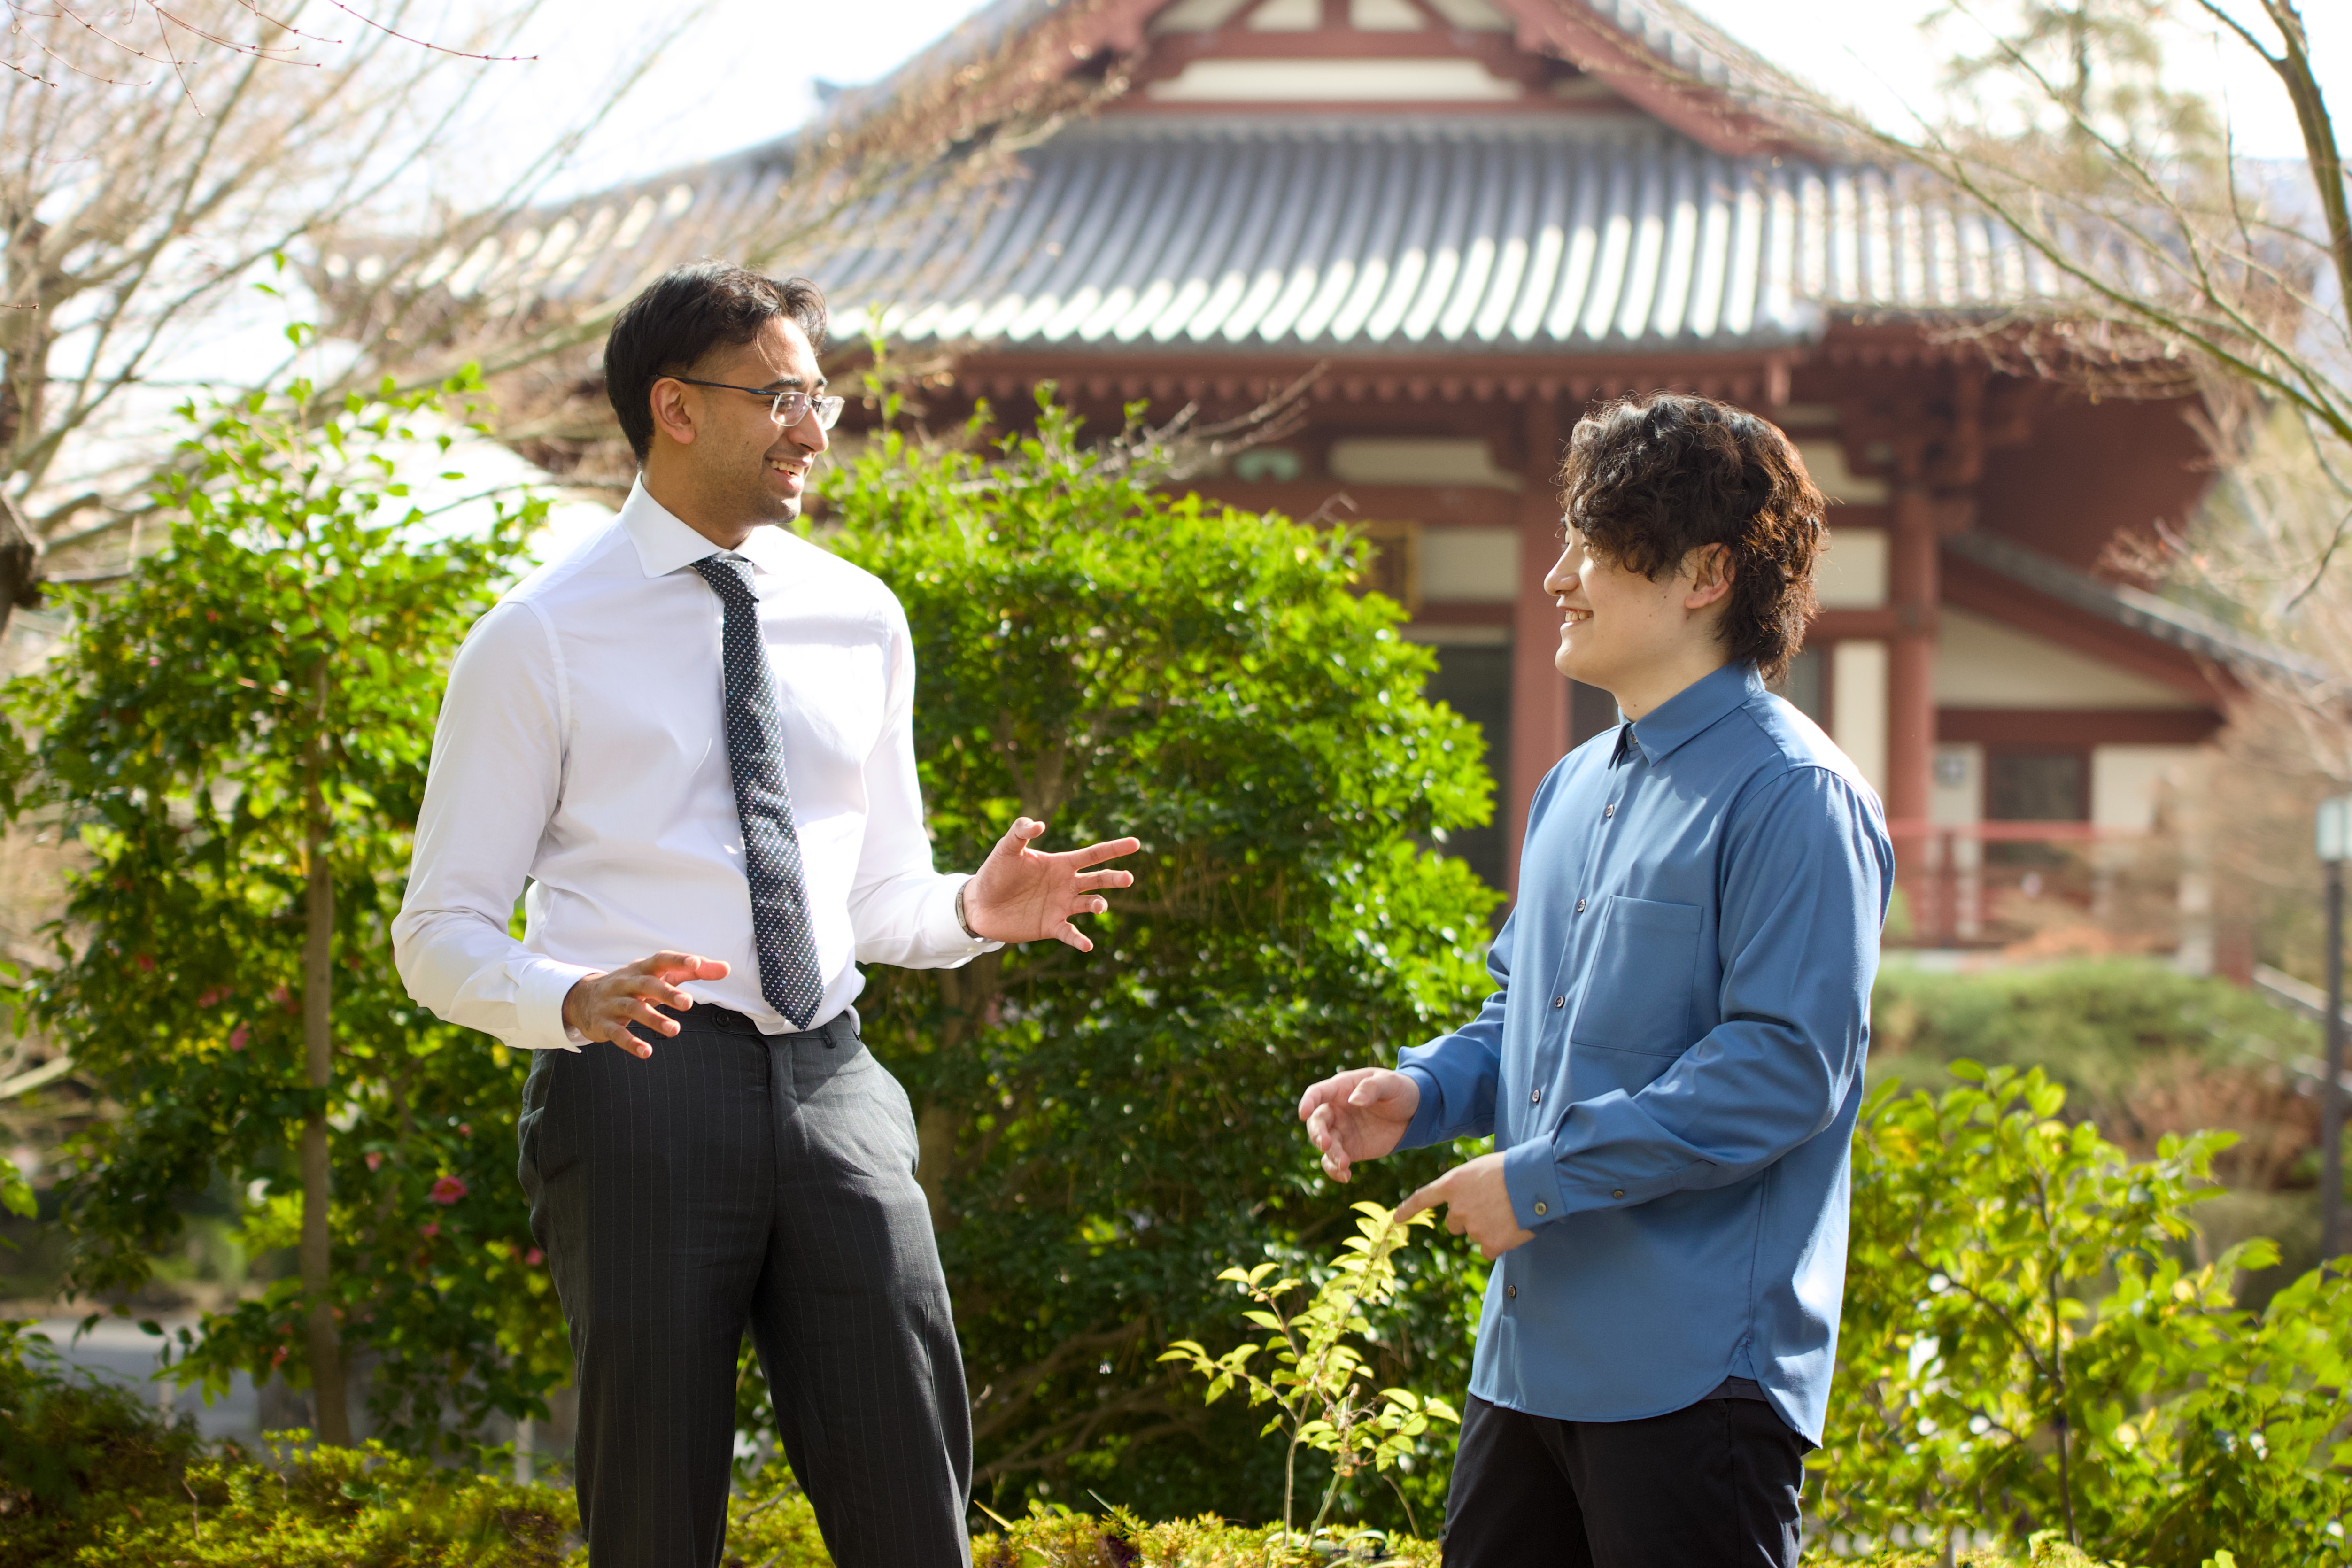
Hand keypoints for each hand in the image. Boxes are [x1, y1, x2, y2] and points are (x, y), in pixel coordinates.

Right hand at [561, 951, 730, 1057]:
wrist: (583, 998)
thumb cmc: (634, 984)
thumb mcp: (660, 975)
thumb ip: (692, 971)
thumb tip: (726, 968)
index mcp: (642, 968)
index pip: (661, 960)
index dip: (678, 960)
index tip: (697, 963)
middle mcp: (627, 982)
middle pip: (646, 984)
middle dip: (666, 993)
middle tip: (688, 1003)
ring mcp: (613, 1003)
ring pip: (633, 1009)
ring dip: (654, 1020)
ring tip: (674, 1030)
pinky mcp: (604, 1024)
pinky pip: (617, 1033)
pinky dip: (631, 1042)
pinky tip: (646, 1052)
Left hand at [960, 817, 1140, 952]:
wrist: (979, 904)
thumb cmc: (994, 873)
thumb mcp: (1006, 848)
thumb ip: (1020, 832)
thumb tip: (1039, 824)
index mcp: (1061, 864)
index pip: (1093, 855)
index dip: (1114, 848)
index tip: (1136, 844)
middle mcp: (1066, 885)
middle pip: (1097, 880)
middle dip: (1114, 879)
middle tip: (1127, 878)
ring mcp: (1060, 906)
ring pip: (1088, 904)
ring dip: (1098, 904)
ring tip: (1099, 906)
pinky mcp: (1050, 926)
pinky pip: (1069, 933)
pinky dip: (1079, 939)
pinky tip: (1086, 944)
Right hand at [1297, 1067, 1419, 1183]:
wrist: (1415, 1112)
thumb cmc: (1399, 1089)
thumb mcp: (1390, 1083)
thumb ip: (1371, 1088)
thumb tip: (1354, 1100)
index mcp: (1341, 1088)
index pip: (1317, 1093)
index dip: (1308, 1102)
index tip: (1303, 1113)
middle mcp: (1336, 1110)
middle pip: (1316, 1122)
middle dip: (1318, 1133)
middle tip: (1326, 1144)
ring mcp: (1342, 1131)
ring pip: (1325, 1145)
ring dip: (1331, 1155)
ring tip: (1344, 1164)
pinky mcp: (1351, 1149)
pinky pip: (1336, 1161)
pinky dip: (1336, 1170)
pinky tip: (1345, 1177)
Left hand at [1396, 1152, 1536, 1260]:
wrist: (1537, 1180)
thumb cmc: (1514, 1168)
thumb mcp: (1482, 1168)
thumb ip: (1469, 1187)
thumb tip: (1473, 1203)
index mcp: (1453, 1183)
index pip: (1423, 1198)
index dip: (1408, 1209)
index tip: (1396, 1218)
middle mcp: (1457, 1207)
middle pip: (1453, 1223)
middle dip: (1467, 1218)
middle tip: (1491, 1207)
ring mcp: (1472, 1227)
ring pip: (1475, 1234)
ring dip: (1488, 1228)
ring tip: (1508, 1211)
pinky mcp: (1490, 1244)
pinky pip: (1488, 1250)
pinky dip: (1499, 1243)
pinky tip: (1512, 1228)